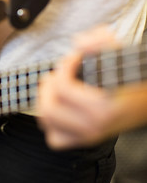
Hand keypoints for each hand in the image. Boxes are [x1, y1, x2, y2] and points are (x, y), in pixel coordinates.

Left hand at [36, 25, 126, 149]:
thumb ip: (100, 41)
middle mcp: (93, 127)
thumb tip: (78, 43)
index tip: (74, 57)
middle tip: (60, 73)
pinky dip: (50, 124)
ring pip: (47, 121)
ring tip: (56, 87)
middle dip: (49, 85)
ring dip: (45, 100)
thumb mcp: (120, 52)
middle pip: (48, 107)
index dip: (64, 66)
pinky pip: (54, 139)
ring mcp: (87, 137)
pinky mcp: (83, 141)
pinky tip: (59, 108)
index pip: (62, 87)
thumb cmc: (130, 77)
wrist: (146, 100)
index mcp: (102, 108)